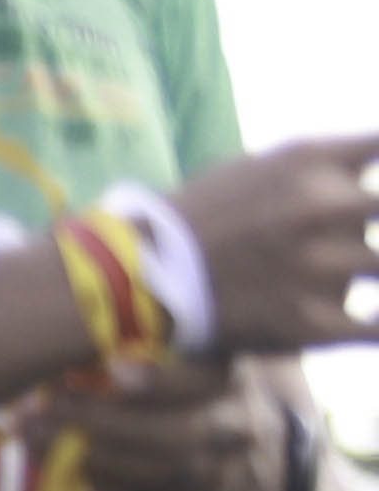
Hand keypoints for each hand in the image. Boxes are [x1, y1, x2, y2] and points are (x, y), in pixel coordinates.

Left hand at [64, 358, 303, 490]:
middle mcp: (237, 430)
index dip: (161, 380)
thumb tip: (82, 353)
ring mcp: (223, 476)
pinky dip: (107, 489)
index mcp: (235, 384)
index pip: (204, 382)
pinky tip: (75, 473)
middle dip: (100, 424)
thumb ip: (160, 359)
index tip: (112, 369)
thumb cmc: (210, 404)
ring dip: (89, 460)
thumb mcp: (203, 370)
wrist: (265, 468)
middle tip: (42, 415)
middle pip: (172, 434)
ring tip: (38, 444)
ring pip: (155, 474)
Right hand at [172, 137, 378, 356]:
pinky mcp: (313, 321)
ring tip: (343, 271)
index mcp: (314, 161)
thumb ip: (324, 166)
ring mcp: (323, 267)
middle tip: (336, 238)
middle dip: (371, 216)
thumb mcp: (263, 166)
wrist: (136, 277)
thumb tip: (369, 169)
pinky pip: (374, 329)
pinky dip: (376, 328)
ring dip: (371, 268)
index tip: (373, 197)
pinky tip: (373, 323)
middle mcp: (326, 207)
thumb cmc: (198, 220)